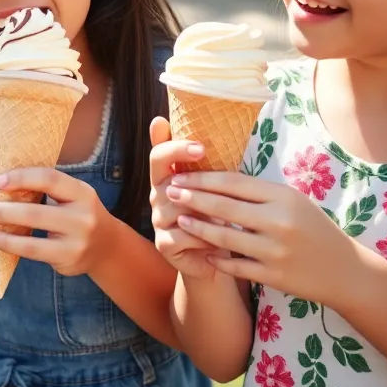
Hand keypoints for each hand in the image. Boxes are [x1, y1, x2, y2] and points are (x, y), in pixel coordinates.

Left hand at [0, 167, 112, 276]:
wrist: (107, 247)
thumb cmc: (78, 214)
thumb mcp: (72, 197)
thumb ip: (47, 190)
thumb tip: (4, 185)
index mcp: (82, 193)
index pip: (49, 179)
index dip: (21, 178)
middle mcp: (83, 217)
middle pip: (35, 212)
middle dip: (4, 210)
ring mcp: (77, 242)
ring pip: (31, 238)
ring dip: (3, 233)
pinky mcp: (68, 260)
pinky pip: (33, 253)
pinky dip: (11, 246)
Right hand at [148, 116, 222, 279]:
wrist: (213, 259)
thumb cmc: (215, 219)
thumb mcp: (213, 189)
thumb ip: (207, 164)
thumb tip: (212, 128)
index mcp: (167, 178)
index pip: (159, 155)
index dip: (174, 147)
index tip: (200, 146)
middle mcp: (157, 196)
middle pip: (165, 179)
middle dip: (190, 176)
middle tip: (214, 171)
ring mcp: (158, 220)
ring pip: (177, 207)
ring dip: (204, 211)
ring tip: (229, 217)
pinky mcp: (164, 244)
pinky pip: (184, 235)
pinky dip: (205, 237)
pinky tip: (222, 240)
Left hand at [168, 170, 359, 305]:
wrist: (345, 270)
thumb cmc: (313, 228)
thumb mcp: (293, 201)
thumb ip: (259, 191)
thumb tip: (216, 176)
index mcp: (283, 197)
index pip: (233, 183)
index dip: (202, 178)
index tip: (180, 174)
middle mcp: (279, 221)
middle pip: (224, 207)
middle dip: (192, 198)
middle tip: (169, 191)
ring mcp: (275, 250)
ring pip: (224, 237)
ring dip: (197, 228)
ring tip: (179, 219)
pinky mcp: (273, 276)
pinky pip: (235, 266)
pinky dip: (216, 259)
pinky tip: (202, 252)